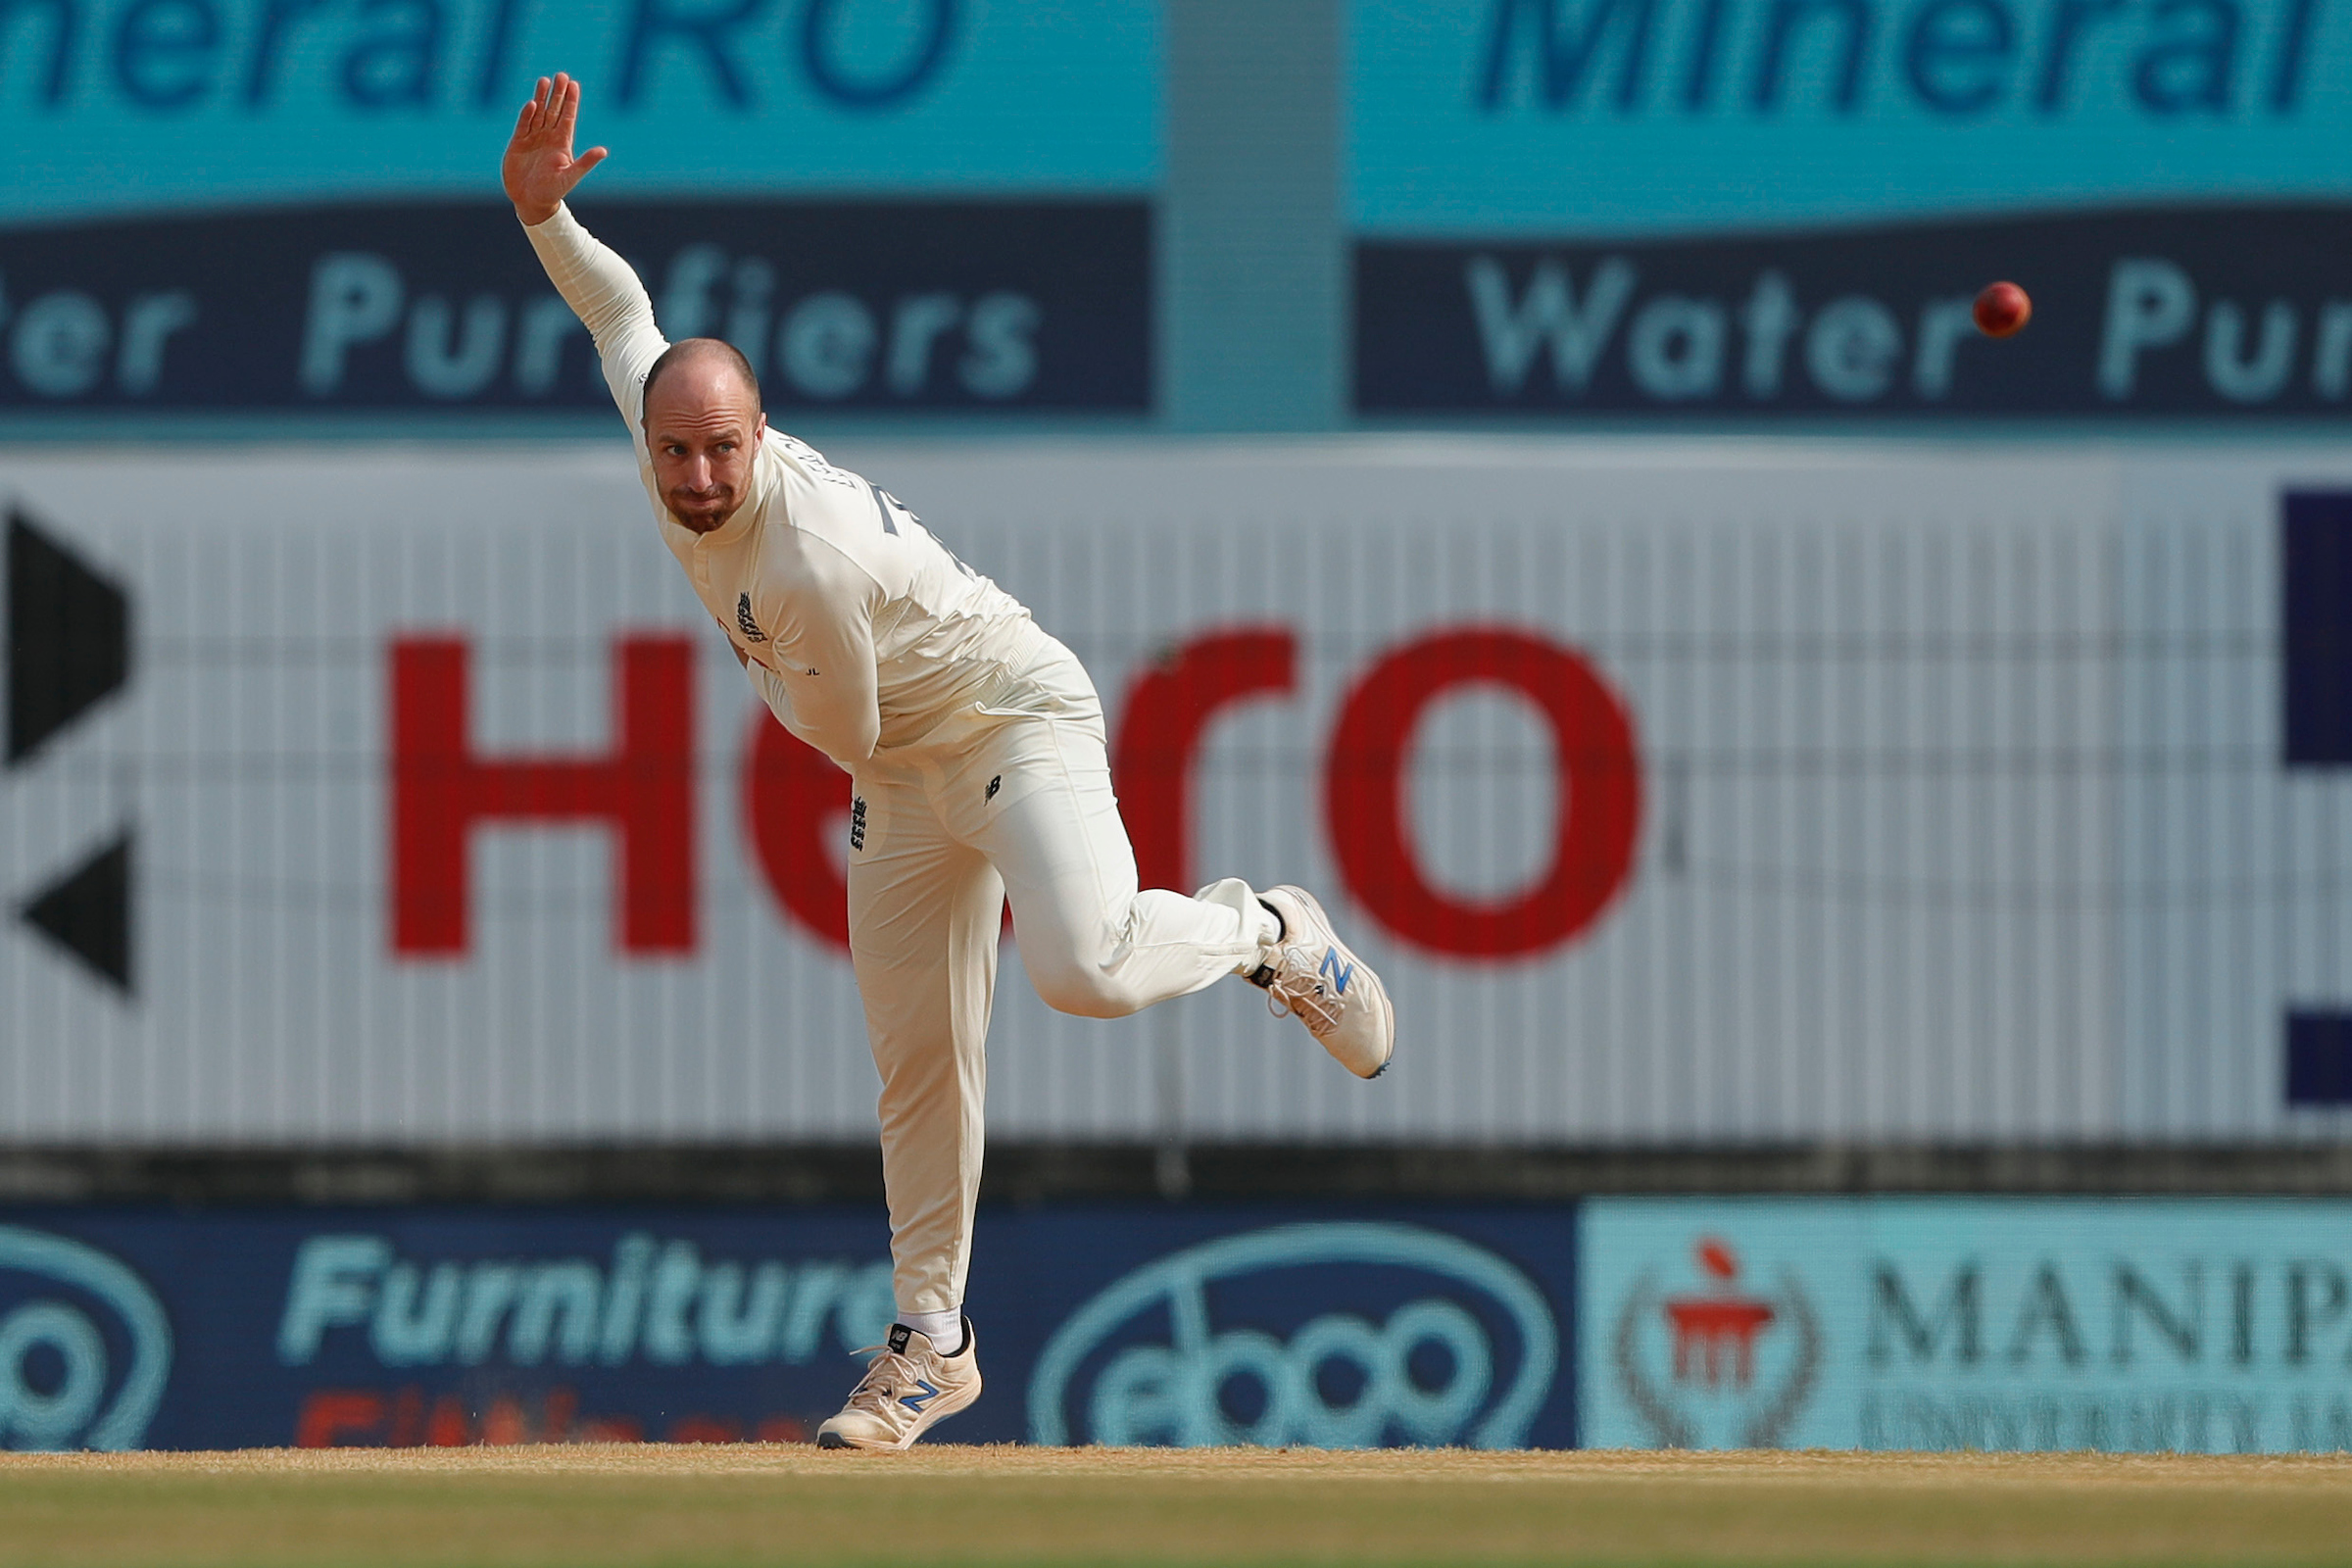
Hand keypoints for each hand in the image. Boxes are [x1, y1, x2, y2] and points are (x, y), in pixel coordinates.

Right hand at [502, 73, 606, 225]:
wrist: (531, 202)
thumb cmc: (553, 191)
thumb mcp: (571, 176)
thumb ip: (586, 162)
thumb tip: (603, 151)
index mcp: (562, 143)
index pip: (568, 117)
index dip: (571, 101)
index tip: (574, 84)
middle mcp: (548, 138)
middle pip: (554, 110)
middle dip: (558, 93)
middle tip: (562, 75)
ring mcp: (533, 139)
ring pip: (539, 113)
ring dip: (542, 97)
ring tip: (545, 80)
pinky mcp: (518, 143)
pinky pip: (523, 124)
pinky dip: (527, 114)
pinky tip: (532, 102)